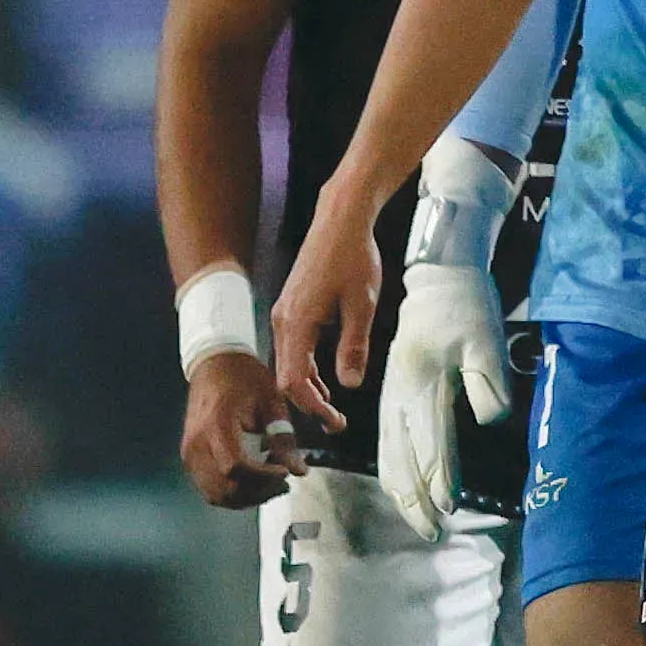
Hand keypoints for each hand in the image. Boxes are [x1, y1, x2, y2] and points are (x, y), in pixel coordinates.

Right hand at [180, 350, 296, 510]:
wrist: (214, 364)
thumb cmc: (242, 377)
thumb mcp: (271, 402)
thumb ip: (284, 439)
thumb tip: (299, 470)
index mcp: (216, 424)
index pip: (237, 468)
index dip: (264, 477)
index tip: (285, 472)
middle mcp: (197, 442)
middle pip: (226, 487)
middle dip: (259, 491)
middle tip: (283, 480)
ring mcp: (189, 452)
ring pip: (217, 494)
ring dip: (247, 496)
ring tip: (271, 482)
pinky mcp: (190, 457)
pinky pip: (209, 487)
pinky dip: (233, 491)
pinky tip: (253, 480)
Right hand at [271, 192, 388, 436]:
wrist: (340, 221)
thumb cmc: (353, 258)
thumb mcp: (362, 305)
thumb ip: (354, 346)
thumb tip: (349, 385)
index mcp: (296, 323)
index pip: (294, 381)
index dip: (312, 407)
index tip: (336, 422)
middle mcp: (283, 321)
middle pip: (287, 377)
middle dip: (310, 404)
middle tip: (337, 424)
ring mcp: (285, 313)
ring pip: (290, 363)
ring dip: (309, 388)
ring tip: (333, 410)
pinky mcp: (292, 307)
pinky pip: (294, 348)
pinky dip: (308, 368)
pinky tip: (326, 379)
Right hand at [375, 260, 513, 542]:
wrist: (438, 282)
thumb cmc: (467, 310)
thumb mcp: (485, 339)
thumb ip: (488, 381)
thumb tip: (491, 420)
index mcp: (422, 384)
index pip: (430, 443)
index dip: (438, 479)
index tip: (448, 510)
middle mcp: (400, 396)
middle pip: (404, 458)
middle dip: (416, 500)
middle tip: (432, 533)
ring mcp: (391, 397)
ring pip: (390, 454)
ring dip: (402, 491)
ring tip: (417, 521)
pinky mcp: (391, 396)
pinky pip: (385, 441)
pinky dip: (391, 471)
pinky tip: (398, 489)